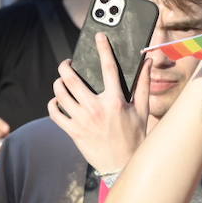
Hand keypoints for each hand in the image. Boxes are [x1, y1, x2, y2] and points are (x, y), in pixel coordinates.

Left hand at [48, 32, 147, 174]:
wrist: (122, 165)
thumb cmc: (134, 137)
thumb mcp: (143, 111)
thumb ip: (144, 84)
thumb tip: (148, 61)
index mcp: (115, 101)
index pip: (108, 68)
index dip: (103, 49)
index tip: (99, 37)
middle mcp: (96, 109)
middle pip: (72, 80)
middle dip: (65, 66)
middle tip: (66, 63)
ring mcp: (82, 121)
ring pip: (60, 94)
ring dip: (58, 83)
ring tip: (61, 81)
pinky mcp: (73, 132)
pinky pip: (55, 114)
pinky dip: (53, 104)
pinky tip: (57, 101)